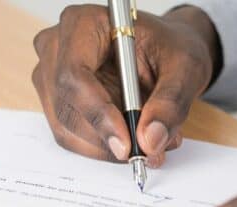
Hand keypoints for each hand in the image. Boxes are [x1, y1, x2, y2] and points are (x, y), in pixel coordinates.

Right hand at [32, 5, 219, 166]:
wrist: (165, 52)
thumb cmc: (170, 48)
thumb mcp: (185, 68)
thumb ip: (171, 102)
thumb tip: (150, 139)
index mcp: (84, 23)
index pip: (74, 74)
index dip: (98, 114)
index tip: (126, 144)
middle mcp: (57, 47)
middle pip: (67, 107)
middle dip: (107, 138)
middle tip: (148, 152)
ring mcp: (51, 76)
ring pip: (67, 129)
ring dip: (108, 147)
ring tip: (150, 142)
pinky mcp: (57, 102)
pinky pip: (72, 137)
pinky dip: (104, 147)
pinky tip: (133, 138)